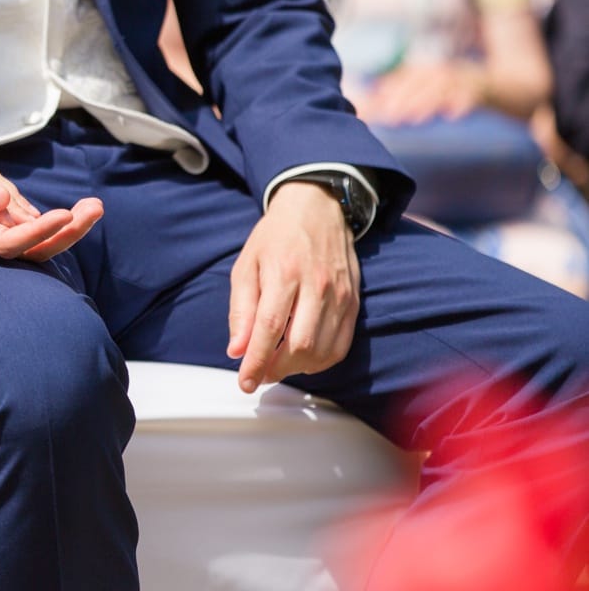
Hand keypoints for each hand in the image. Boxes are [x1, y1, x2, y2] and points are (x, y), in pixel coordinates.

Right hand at [0, 158, 103, 261]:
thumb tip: (3, 201)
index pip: (8, 242)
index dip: (39, 231)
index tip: (67, 213)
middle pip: (27, 249)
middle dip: (66, 232)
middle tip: (97, 208)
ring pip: (26, 242)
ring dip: (62, 227)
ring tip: (92, 208)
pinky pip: (17, 233)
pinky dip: (44, 224)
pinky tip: (65, 216)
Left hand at [226, 181, 359, 392]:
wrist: (316, 208)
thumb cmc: (276, 237)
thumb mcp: (246, 266)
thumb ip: (241, 310)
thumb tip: (237, 350)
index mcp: (283, 273)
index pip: (269, 329)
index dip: (257, 361)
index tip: (245, 382)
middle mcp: (316, 286)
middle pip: (300, 344)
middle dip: (277, 369)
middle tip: (260, 374)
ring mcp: (339, 294)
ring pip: (323, 350)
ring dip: (298, 368)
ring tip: (278, 366)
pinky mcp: (353, 301)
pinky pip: (341, 344)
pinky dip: (321, 360)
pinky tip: (303, 358)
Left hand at [354, 62, 484, 124]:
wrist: (490, 83)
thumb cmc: (448, 88)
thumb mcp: (424, 86)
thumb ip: (399, 90)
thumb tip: (371, 99)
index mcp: (425, 70)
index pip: (404, 80)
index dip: (390, 94)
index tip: (378, 109)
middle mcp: (441, 71)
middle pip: (420, 85)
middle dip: (404, 102)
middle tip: (391, 119)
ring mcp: (460, 78)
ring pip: (442, 90)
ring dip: (427, 105)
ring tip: (414, 121)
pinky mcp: (478, 88)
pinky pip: (470, 96)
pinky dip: (461, 105)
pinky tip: (451, 117)